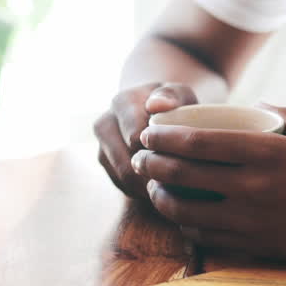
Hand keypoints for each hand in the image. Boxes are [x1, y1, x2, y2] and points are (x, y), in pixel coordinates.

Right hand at [94, 81, 197, 197]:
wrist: (159, 114)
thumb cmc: (175, 106)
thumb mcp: (180, 96)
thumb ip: (171, 96)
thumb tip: (155, 105)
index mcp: (122, 103)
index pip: (135, 137)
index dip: (161, 151)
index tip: (184, 157)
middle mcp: (104, 124)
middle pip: (126, 162)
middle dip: (155, 173)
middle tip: (182, 181)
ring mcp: (101, 145)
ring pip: (124, 178)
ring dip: (150, 185)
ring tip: (176, 185)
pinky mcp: (105, 164)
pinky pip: (123, 186)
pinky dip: (143, 189)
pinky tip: (163, 184)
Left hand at [134, 106, 285, 271]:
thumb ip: (280, 115)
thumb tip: (256, 104)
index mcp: (265, 151)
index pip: (197, 141)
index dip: (163, 137)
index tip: (148, 132)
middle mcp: (253, 186)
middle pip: (182, 174)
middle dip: (151, 165)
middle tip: (140, 158)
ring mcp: (253, 219)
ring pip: (188, 211)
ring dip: (162, 198)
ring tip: (154, 188)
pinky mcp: (258, 245)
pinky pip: (208, 236)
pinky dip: (187, 224)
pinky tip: (183, 216)